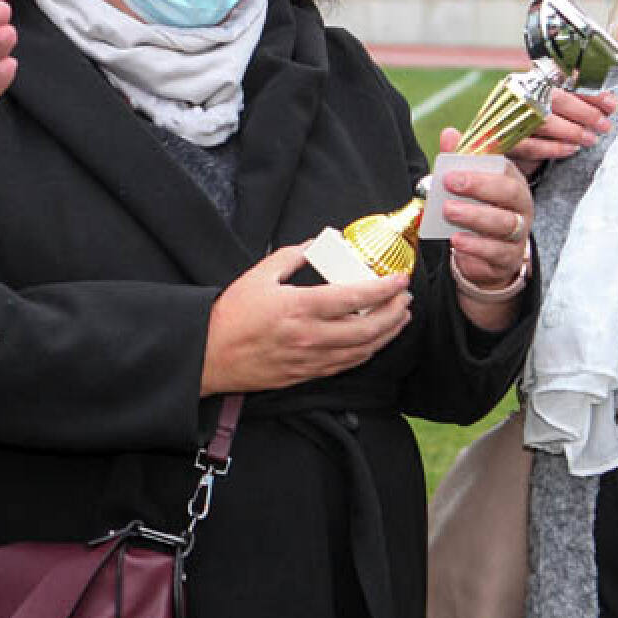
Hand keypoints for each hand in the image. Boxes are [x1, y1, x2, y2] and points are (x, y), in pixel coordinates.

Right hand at [199, 244, 411, 395]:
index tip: (400, 279)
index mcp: (299, 307)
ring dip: (388, 334)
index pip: (354, 298)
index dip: (384, 289)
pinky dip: (368, 352)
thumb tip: (316, 244)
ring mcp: (311, 359)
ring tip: (400, 318)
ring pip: (363, 350)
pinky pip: (347, 365)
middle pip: (368, 328)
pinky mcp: (307, 374)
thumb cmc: (232, 315)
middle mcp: (310, 336)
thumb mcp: (259, 275)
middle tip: (405, 298)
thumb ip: (291, 256)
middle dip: (395, 312)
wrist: (212, 354)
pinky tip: (374, 341)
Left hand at [437, 127, 532, 294]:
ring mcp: (517, 234)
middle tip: (449, 189)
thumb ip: (457, 161)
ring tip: (449, 215)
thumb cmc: (476, 211)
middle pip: (511, 194)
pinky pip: (496, 254)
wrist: (482, 254)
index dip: (480, 171)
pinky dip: (476, 248)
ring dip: (475, 217)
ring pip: (504, 224)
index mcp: (511, 183)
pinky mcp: (508, 259)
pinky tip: (457, 242)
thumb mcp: (464, 185)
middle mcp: (520, 207)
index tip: (450, 172)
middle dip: (480, 188)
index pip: (505, 171)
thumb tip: (450, 133)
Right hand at [508, 88, 617, 177]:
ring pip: (545, 122)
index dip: (589, 92)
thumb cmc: (527, 123)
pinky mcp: (502, 141)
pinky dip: (554, 148)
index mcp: (528, 80)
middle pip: (555, 98)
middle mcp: (515, 95)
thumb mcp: (547, 106)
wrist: (492, 143)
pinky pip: (531, 145)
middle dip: (585, 112)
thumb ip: (571, 99)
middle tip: (604, 125)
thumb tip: (607, 102)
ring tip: (590, 139)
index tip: (611, 104)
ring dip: (572, 131)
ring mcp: (506, 117)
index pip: (564, 80)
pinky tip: (571, 149)